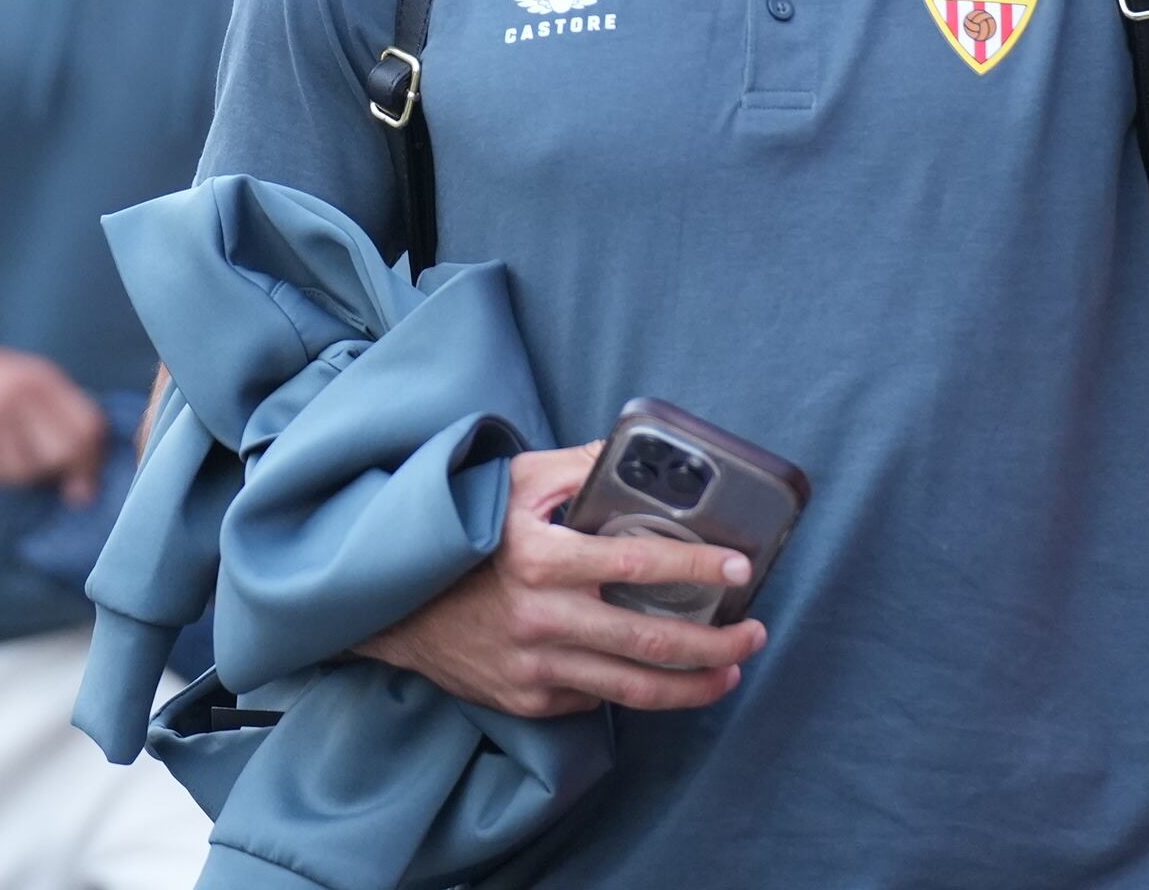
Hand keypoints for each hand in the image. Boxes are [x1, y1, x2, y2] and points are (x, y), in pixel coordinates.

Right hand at [0, 289, 109, 502]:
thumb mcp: (23, 376)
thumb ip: (56, 410)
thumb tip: (87, 462)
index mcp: (42, 376)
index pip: (88, 424)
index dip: (93, 458)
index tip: (87, 479)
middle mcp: (21, 393)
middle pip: (65, 451)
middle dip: (62, 473)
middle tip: (52, 481)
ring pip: (27, 470)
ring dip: (21, 475)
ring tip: (4, 456)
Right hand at [356, 443, 765, 718]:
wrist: (395, 601)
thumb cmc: (465, 531)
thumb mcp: (515, 482)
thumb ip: (578, 467)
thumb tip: (637, 451)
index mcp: (541, 558)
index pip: (636, 563)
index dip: (693, 567)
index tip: (737, 569)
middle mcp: (540, 617)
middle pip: (648, 641)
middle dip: (714, 644)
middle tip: (753, 634)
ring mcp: (533, 665)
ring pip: (631, 688)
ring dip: (691, 685)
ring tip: (729, 673)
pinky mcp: (526, 697)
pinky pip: (593, 698)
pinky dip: (630, 688)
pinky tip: (657, 676)